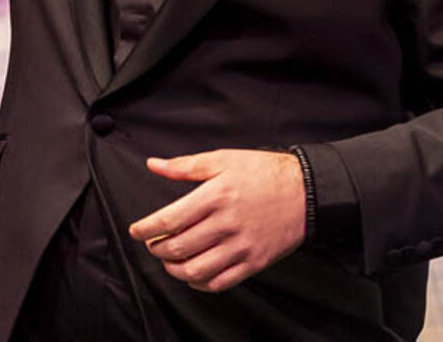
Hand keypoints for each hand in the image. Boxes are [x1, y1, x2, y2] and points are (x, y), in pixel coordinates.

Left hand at [127, 149, 306, 291]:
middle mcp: (226, 224)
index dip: (146, 229)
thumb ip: (185, 166)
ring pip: (195, 270)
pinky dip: (200, 283)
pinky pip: (220, 282)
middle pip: (178, 248)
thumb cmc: (263, 173)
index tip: (136, 231)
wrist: (306, 191)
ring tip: (169, 260)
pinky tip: (193, 274)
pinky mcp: (253, 262)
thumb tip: (154, 165)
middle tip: (153, 243)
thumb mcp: (223, 159)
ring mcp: (241, 246)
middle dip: (157, 249)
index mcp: (215, 196)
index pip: (169, 219)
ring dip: (174, 269)